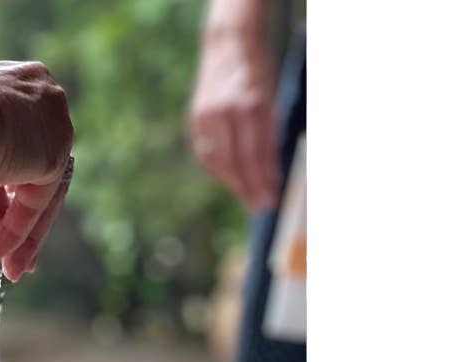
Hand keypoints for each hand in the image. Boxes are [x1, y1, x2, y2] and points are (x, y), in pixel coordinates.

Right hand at [0, 62, 73, 280]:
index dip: (14, 187)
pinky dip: (18, 229)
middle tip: (14, 259)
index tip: (2, 218)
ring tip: (7, 268)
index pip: (24, 143)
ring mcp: (53, 120)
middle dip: (23, 222)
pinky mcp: (55, 151)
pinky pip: (37, 201)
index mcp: (13, 85)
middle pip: (39, 171)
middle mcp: (40, 95)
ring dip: (22, 234)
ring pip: (43, 190)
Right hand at [188, 29, 279, 210]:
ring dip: (235, 183)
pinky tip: (230, 180)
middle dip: (251, 187)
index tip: (273, 197)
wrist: (228, 47)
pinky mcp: (196, 118)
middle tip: (262, 206)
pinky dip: (219, 170)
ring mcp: (208, 115)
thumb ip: (268, 132)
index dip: (266, 178)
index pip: (259, 152)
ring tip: (248, 198)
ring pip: (220, 161)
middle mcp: (228, 111)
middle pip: (239, 161)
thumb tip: (270, 171)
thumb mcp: (271, 98)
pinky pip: (207, 153)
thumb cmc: (257, 74)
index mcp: (253, 104)